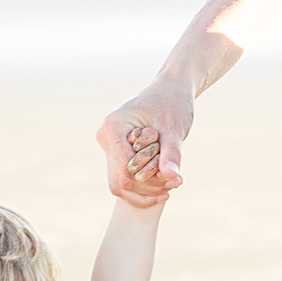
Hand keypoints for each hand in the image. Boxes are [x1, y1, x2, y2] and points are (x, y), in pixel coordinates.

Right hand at [99, 77, 191, 205]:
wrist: (170, 91)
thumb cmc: (172, 104)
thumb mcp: (174, 128)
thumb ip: (172, 154)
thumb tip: (171, 177)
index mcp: (113, 128)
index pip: (124, 169)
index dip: (149, 181)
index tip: (176, 180)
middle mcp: (105, 138)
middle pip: (119, 181)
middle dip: (148, 188)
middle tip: (176, 182)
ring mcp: (108, 147)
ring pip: (119, 184)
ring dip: (146, 189)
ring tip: (173, 182)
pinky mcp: (115, 153)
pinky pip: (123, 178)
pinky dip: (143, 185)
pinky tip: (163, 185)